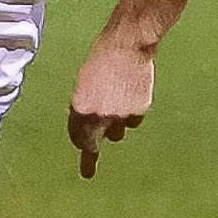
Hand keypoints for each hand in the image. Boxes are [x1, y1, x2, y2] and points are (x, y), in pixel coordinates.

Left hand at [66, 37, 154, 179]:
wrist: (128, 45)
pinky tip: (130, 96)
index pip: (78, 138)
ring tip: (115, 106)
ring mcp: (122, 114)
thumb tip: (86, 118)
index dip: (79, 144)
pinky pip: (133, 120)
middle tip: (87, 172)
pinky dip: (131, 114)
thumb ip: (84, 103)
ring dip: (114, 126)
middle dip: (91, 155)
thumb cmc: (102, 56)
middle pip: (96, 142)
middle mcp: (101, 115)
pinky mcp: (139, 110)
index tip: (80, 161)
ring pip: (117, 132)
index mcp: (82, 108)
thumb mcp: (84, 82)